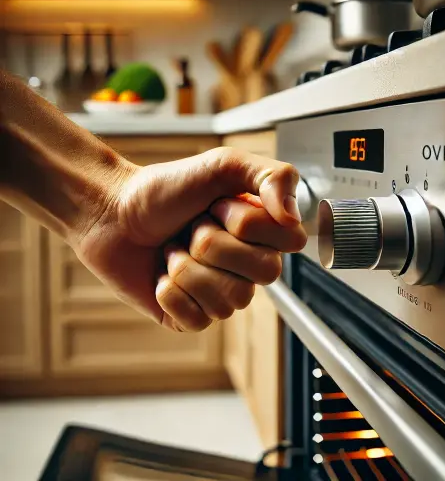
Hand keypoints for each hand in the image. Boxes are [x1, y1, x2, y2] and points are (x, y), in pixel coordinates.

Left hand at [75, 147, 306, 331]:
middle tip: (192, 228)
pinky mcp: (191, 317)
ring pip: (229, 301)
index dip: (250, 224)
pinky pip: (198, 319)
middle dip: (214, 244)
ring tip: (173, 249)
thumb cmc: (166, 189)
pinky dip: (170, 292)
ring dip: (188, 267)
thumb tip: (294, 217)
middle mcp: (247, 266)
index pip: (290, 242)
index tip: (218, 206)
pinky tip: (160, 275)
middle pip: (263, 274)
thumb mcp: (222, 164)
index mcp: (261, 232)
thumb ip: (272, 175)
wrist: (111, 212)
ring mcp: (221, 294)